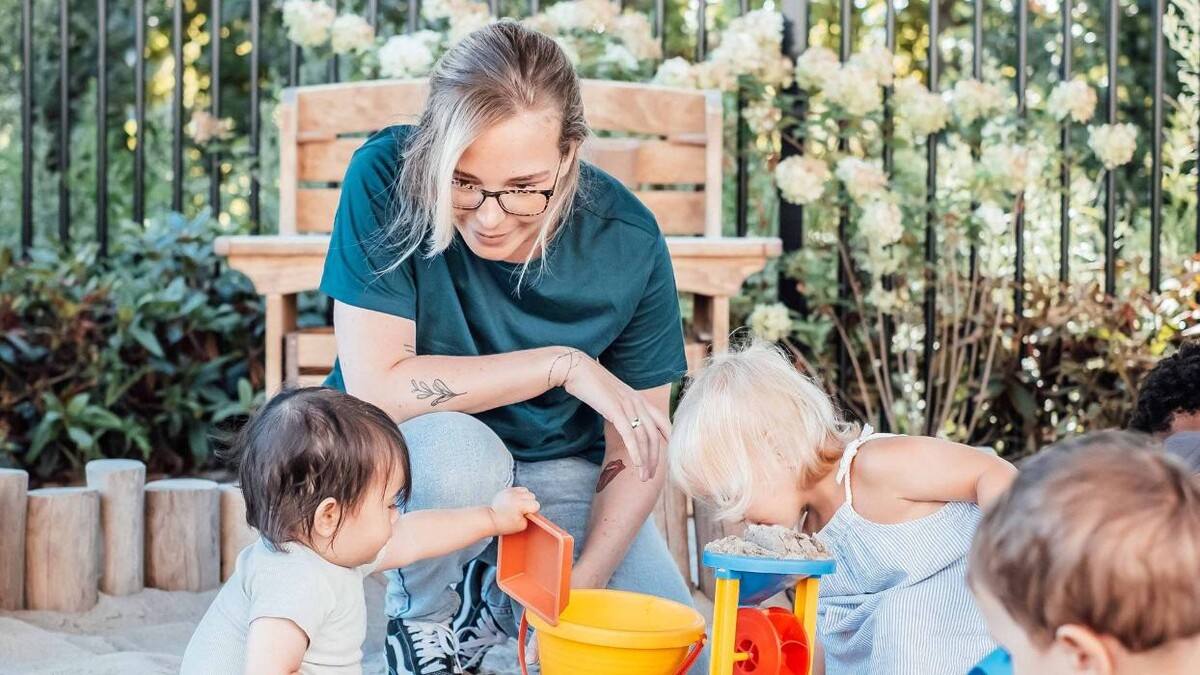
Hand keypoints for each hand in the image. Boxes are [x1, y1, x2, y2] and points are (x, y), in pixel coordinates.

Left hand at [489, 487, 539, 534]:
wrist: (491, 519)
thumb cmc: (505, 524)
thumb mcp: (522, 525)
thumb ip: (530, 517)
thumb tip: (532, 510)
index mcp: (520, 505)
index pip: (536, 504)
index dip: (532, 511)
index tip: (525, 515)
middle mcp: (515, 496)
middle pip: (532, 496)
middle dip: (529, 503)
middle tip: (520, 511)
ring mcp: (510, 491)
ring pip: (526, 491)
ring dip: (524, 497)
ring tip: (517, 505)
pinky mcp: (506, 489)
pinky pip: (518, 489)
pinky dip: (518, 495)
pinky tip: (513, 501)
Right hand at [552, 350, 670, 480]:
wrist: (576, 369)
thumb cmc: (590, 383)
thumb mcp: (612, 396)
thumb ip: (621, 407)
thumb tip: (622, 420)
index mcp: (639, 398)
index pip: (663, 421)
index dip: (669, 440)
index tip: (666, 457)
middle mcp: (638, 402)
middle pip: (656, 435)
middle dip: (656, 459)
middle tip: (651, 476)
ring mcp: (628, 405)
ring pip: (645, 438)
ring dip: (646, 461)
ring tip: (644, 477)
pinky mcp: (616, 410)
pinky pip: (631, 436)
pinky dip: (636, 452)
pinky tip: (637, 465)